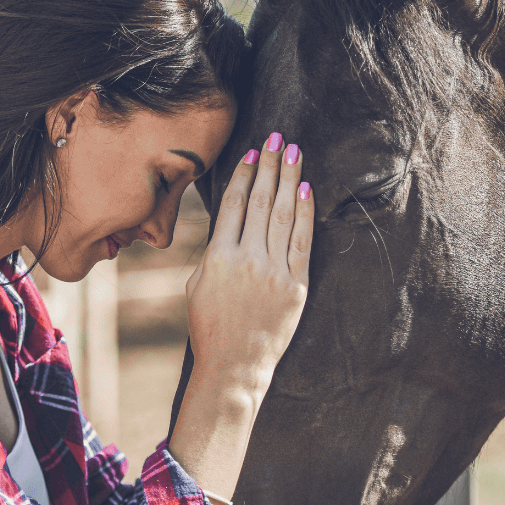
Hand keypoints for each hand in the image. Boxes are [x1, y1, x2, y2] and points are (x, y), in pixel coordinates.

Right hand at [185, 133, 313, 404]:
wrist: (234, 367)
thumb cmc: (210, 326)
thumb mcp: (198, 284)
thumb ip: (214, 250)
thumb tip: (231, 221)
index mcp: (218, 256)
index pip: (234, 204)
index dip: (245, 174)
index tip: (254, 152)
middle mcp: (247, 259)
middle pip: (262, 201)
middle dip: (270, 165)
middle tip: (278, 137)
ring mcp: (274, 272)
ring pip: (284, 214)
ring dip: (290, 178)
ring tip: (294, 152)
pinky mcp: (296, 286)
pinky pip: (302, 241)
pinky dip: (306, 213)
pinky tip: (307, 188)